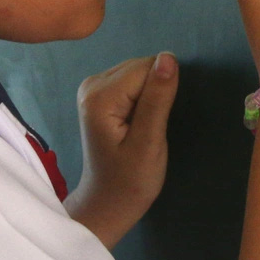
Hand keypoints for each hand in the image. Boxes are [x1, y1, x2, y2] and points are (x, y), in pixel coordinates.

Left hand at [64, 51, 179, 248]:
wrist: (108, 202)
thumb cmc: (130, 180)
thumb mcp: (149, 143)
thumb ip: (158, 99)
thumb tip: (169, 57)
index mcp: (100, 96)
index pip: (147, 68)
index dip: (163, 93)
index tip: (156, 124)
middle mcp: (91, 84)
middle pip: (141, 67)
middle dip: (156, 93)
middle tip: (150, 128)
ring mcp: (92, 88)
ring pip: (139, 73)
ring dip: (151, 97)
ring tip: (144, 127)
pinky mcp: (99, 94)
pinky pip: (133, 82)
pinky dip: (143, 98)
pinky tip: (138, 122)